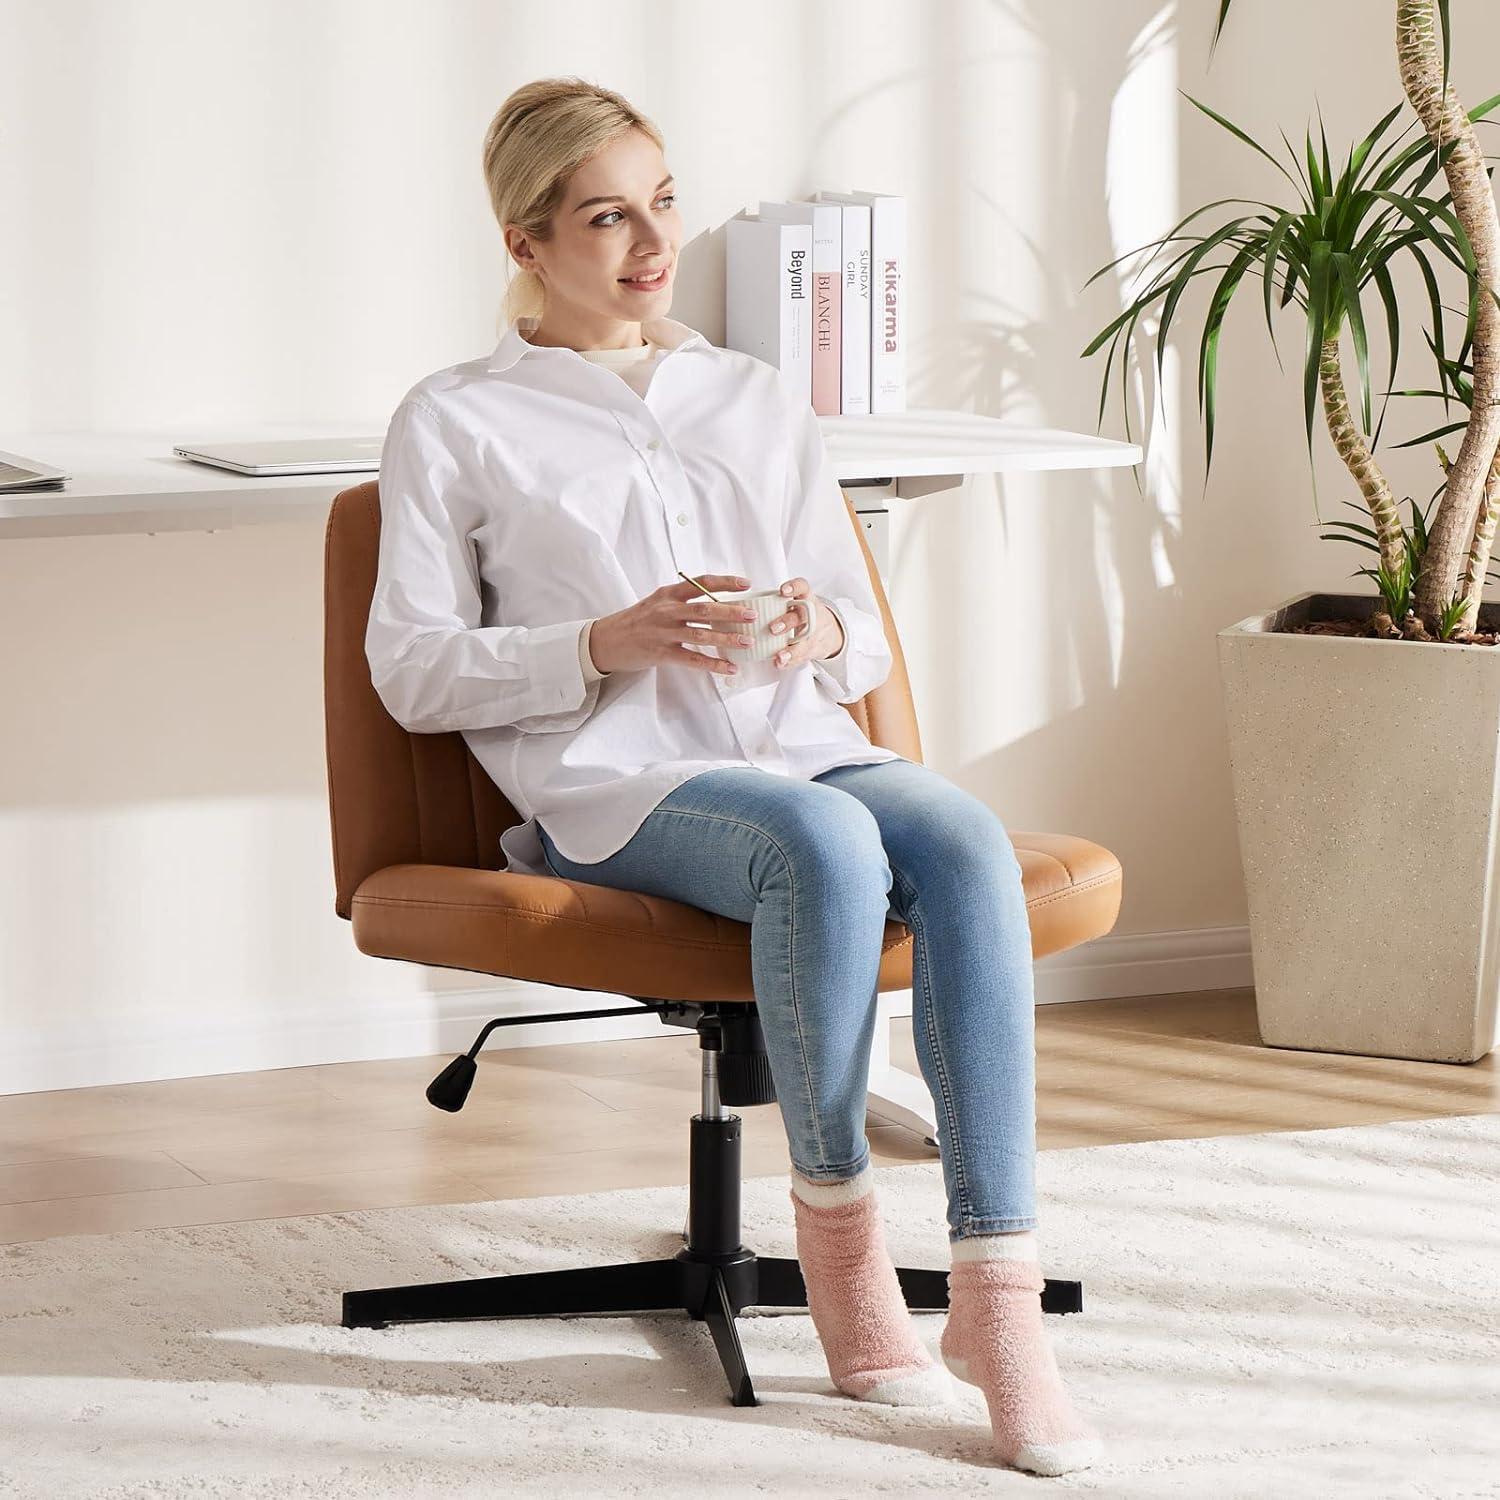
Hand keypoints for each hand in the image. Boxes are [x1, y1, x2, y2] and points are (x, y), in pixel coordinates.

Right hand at [589, 574, 757, 676]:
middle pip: (705, 609)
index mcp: (668, 594)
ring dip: (727, 638)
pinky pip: (692, 659)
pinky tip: (729, 668)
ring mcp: (664, 633)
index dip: (725, 582)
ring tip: (747, 642)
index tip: (746, 583)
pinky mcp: (661, 654)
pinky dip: (713, 664)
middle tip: (752, 615)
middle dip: (731, 612)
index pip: (701, 583)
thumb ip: (681, 599)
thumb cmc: (636, 621)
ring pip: (701, 635)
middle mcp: (667, 611)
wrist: (606, 640)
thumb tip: (715, 600)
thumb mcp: (656, 602)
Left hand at [767, 576, 843, 669]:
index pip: (802, 587)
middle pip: (802, 616)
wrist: (828, 631)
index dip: (794, 588)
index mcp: (805, 597)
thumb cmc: (801, 614)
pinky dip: (790, 661)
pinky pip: (802, 656)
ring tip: (779, 656)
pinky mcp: (813, 648)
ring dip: (791, 650)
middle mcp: (811, 614)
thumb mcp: (795, 602)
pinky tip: (780, 663)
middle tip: (773, 629)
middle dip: (788, 622)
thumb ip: (775, 603)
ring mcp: (814, 633)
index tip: (782, 591)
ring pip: (805, 641)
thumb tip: (741, 607)